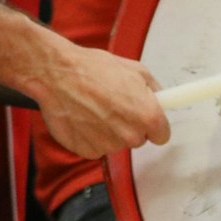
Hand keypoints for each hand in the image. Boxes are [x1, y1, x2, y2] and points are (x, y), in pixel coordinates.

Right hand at [31, 41, 169, 158]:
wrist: (58, 75)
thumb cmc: (92, 70)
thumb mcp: (134, 69)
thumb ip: (152, 89)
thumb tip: (159, 98)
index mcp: (146, 116)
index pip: (162, 135)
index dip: (154, 125)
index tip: (147, 118)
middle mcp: (129, 135)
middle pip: (138, 139)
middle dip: (130, 125)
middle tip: (115, 105)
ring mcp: (107, 145)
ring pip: (116, 142)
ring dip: (109, 130)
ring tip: (95, 107)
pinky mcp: (87, 151)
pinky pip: (96, 147)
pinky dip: (91, 136)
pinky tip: (84, 117)